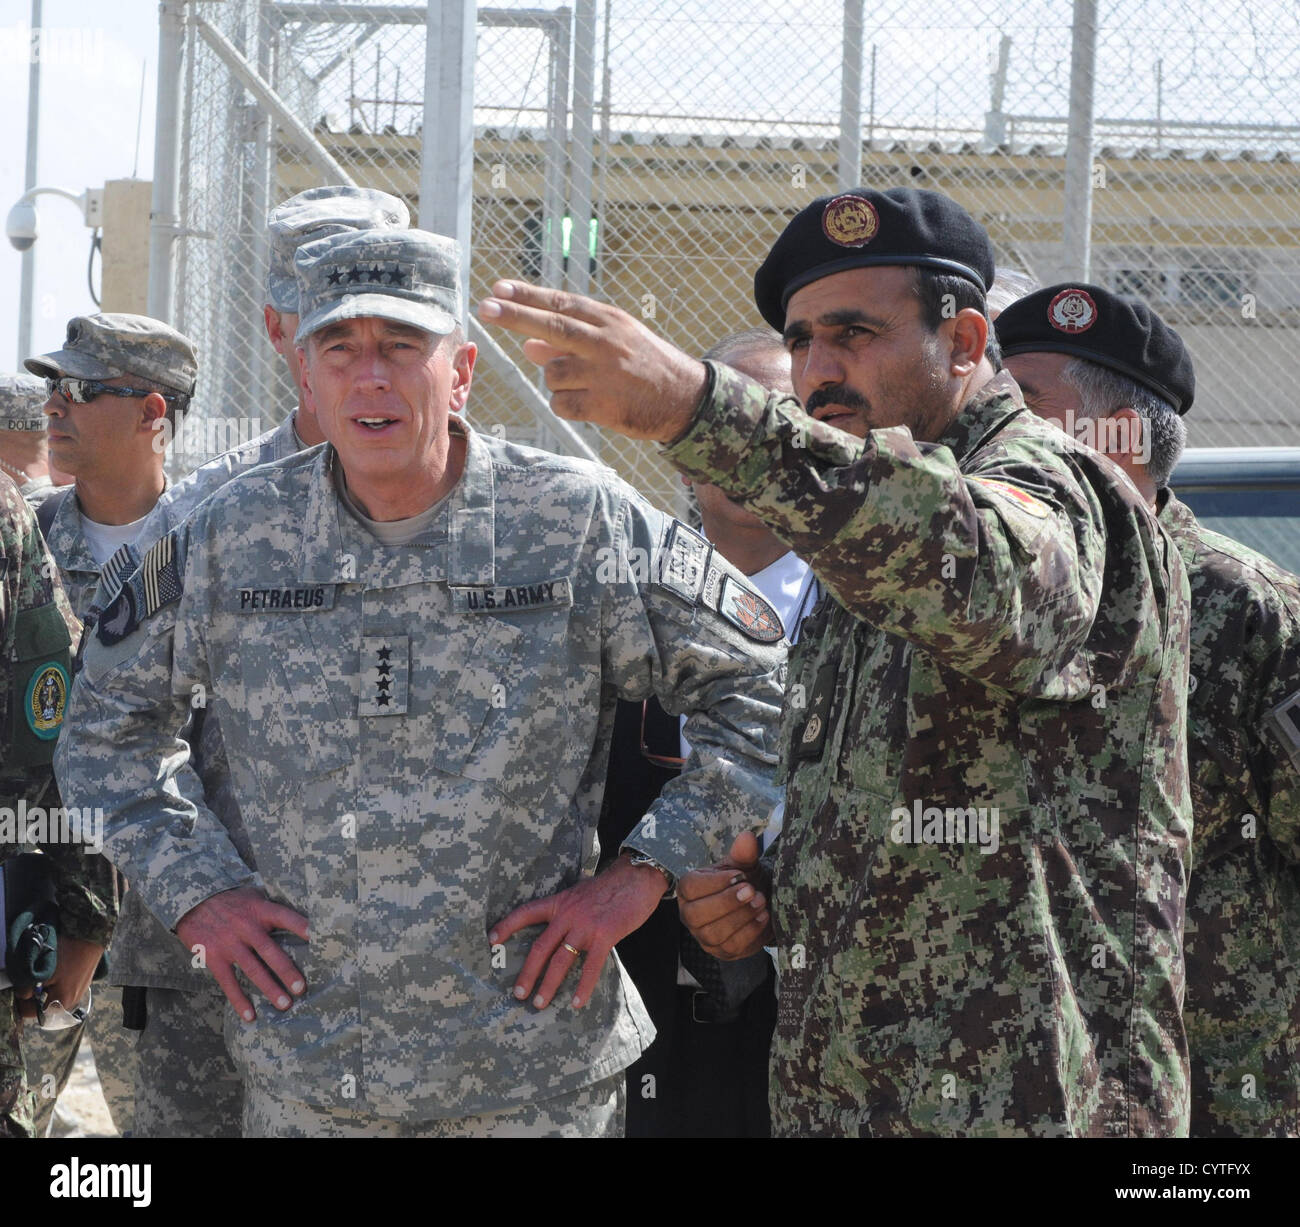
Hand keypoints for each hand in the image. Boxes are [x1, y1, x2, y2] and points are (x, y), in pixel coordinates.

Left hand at [14, 935, 102, 1021]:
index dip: (23, 1001)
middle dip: (37, 993)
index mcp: (61, 1003)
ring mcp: (81, 991)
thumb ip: (28, 989)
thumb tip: (24, 995)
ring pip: (56, 995)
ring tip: (48, 972)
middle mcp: (73, 1002)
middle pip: (45, 1004)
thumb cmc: (66, 955)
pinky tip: (60, 968)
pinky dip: (59, 981)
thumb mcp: (42, 972)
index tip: (22, 987)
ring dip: (48, 987)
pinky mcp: (85, 982)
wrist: (90, 937)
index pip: (32, 1012)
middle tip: (35, 978)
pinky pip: (66, 987)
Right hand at [174, 886, 309, 1021]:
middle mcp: (246, 927)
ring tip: (285, 1005)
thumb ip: (272, 909)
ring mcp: (229, 943)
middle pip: (270, 951)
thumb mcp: (253, 896)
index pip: (285, 917)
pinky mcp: (213, 957)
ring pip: (253, 969)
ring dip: (269, 988)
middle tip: (302, 988)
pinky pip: (228, 982)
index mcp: (259, 910)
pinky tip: (250, 1016)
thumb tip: (303, 919)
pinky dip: (239, 1000)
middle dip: (286, 971)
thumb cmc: (231, 900)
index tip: (318, 938)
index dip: (302, 927)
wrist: (192, 901)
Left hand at [477, 281, 707, 441]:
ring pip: (552, 373)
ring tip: (587, 385)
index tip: (498, 288)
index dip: (527, 296)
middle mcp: (605, 343)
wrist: (686, 399)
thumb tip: (529, 345)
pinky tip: (588, 404)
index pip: (561, 303)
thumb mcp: (616, 343)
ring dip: (557, 381)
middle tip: (485, 307)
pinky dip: (565, 405)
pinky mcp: (604, 405)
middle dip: (515, 315)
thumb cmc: (647, 367)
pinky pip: (561, 404)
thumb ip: (574, 341)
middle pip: (551, 325)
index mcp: (609, 321)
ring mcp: (604, 374)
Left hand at [489, 855, 668, 1010]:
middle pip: (540, 947)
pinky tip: (576, 1002)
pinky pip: (590, 967)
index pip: (526, 913)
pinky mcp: (605, 936)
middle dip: (527, 973)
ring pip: (560, 960)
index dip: (507, 926)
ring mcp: (585, 926)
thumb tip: (561, 927)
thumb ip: (569, 909)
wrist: (637, 877)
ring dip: (548, 984)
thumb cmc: (611, 886)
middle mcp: (568, 914)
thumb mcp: (581, 892)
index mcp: (560, 902)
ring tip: (539, 1003)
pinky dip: (583, 987)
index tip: (491, 940)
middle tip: (518, 994)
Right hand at [678, 831, 772, 959]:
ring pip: (714, 933)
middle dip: (727, 903)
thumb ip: (743, 853)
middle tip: (752, 890)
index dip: (715, 882)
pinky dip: (750, 932)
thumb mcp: (743, 864)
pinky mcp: (722, 952)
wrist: (758, 901)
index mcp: (688, 889)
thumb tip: (748, 837)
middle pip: (697, 914)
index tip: (739, 875)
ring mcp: (704, 936)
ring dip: (740, 918)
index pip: (690, 887)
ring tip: (761, 903)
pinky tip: (763, 917)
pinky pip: (732, 947)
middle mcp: (690, 914)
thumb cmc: (744, 880)